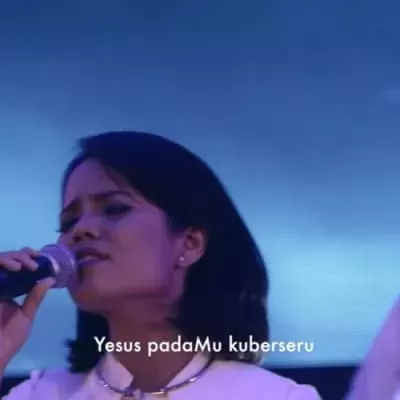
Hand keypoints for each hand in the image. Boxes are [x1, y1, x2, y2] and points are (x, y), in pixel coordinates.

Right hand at [0, 248, 54, 369]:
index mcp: (9, 290)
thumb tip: (50, 278)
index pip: (16, 265)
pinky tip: (15, 268)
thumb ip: (35, 296)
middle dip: (21, 255)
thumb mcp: (26, 314)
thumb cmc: (10, 338)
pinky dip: (3, 263)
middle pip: (7, 259)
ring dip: (11, 258)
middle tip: (34, 258)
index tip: (39, 256)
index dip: (26, 256)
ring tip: (23, 264)